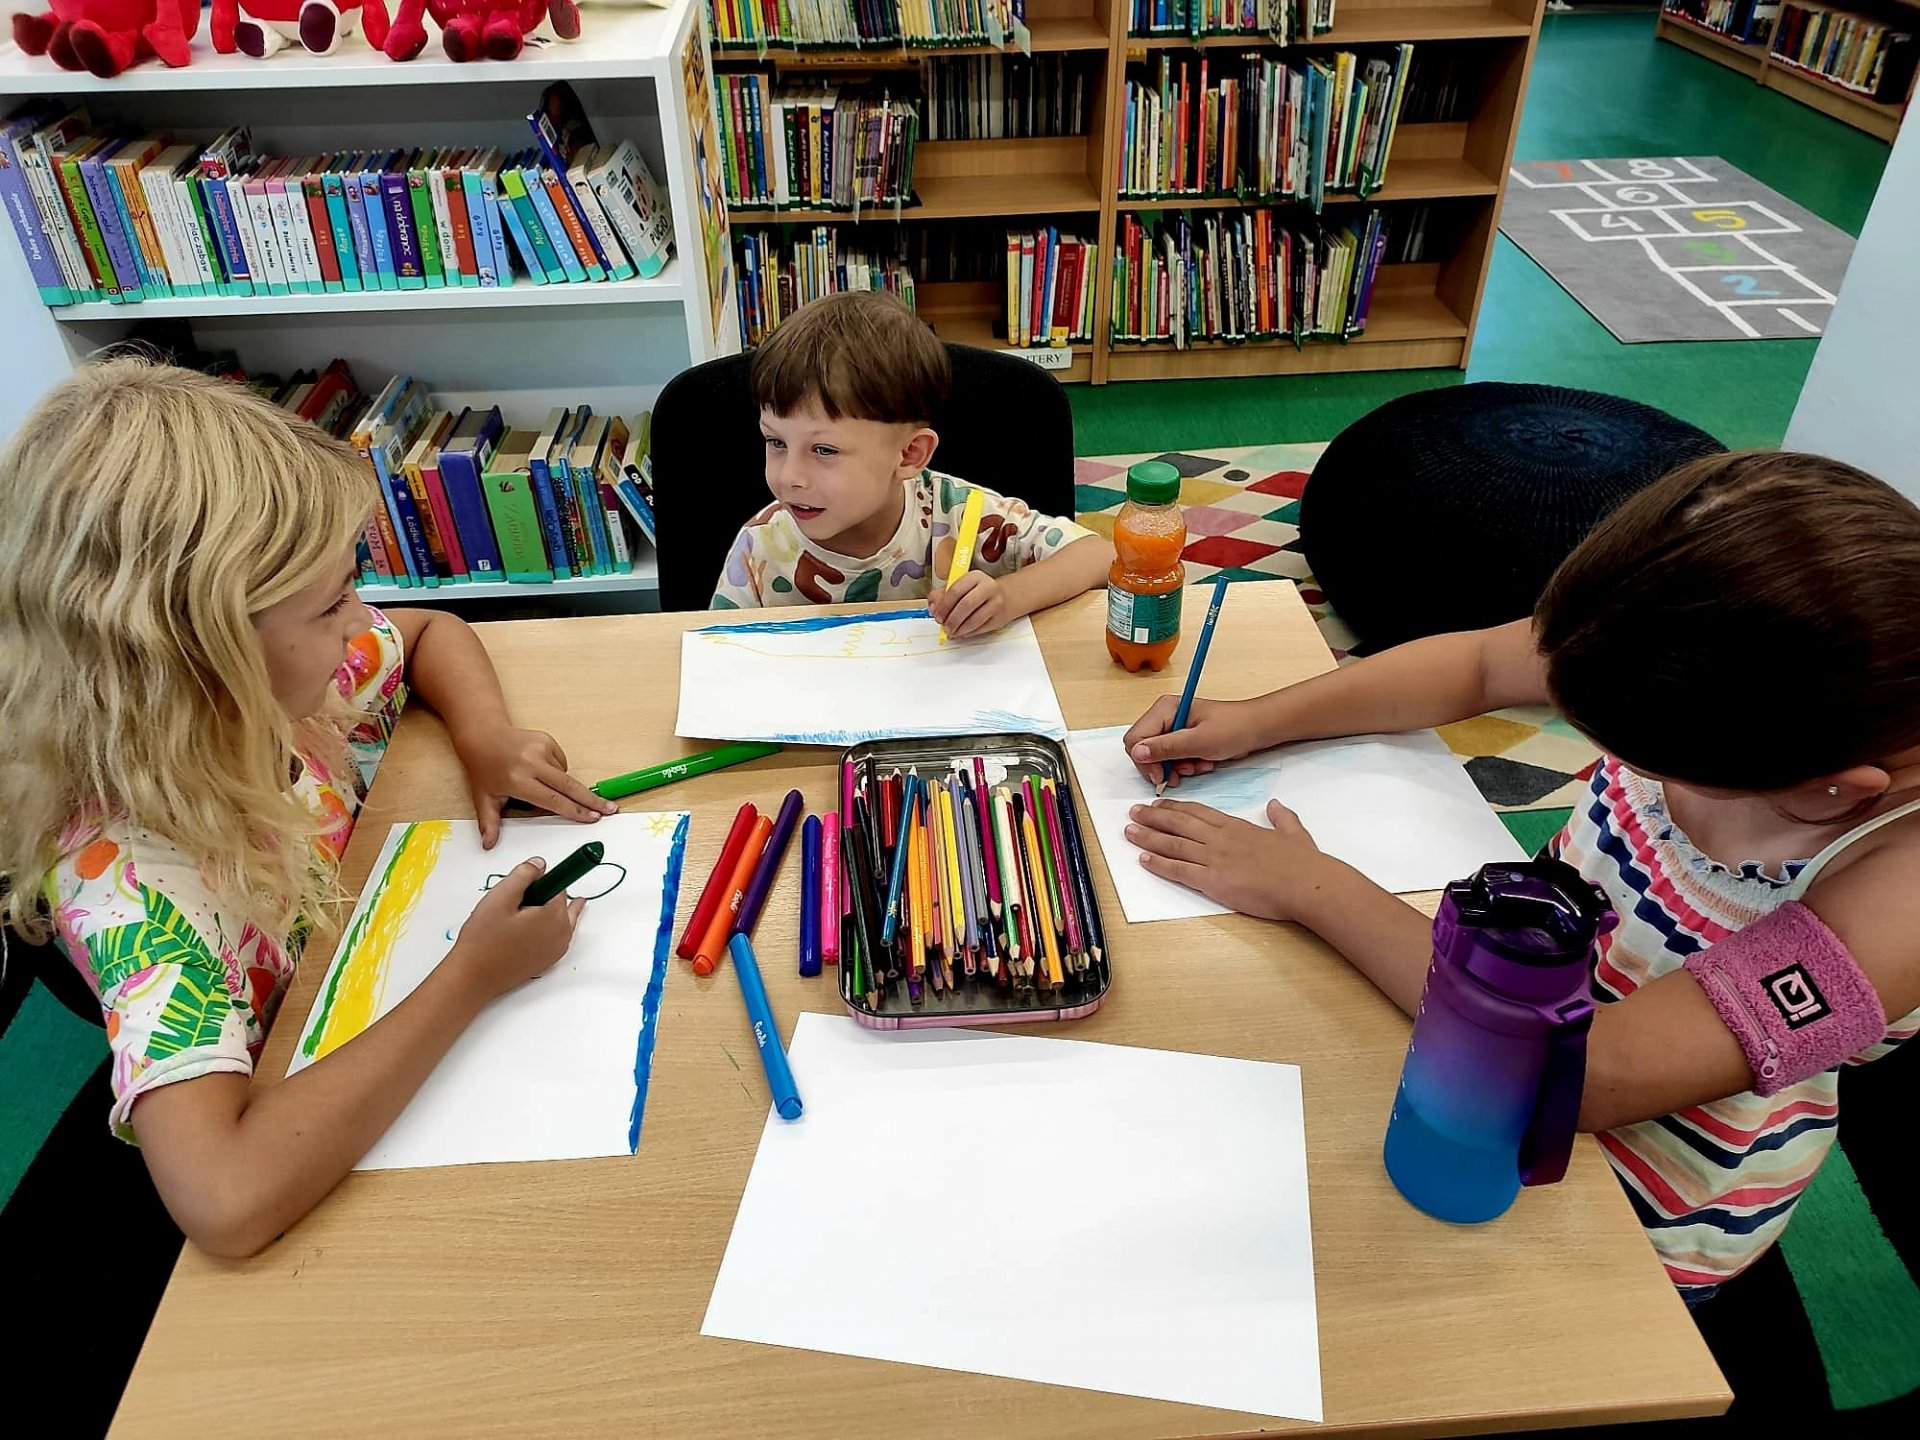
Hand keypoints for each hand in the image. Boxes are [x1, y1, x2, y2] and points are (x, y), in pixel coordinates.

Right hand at [448, 858, 584, 998]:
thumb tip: (540, 864)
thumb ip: (523, 874)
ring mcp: (558, 948)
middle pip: (560, 901)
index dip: (541, 879)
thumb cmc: (484, 940)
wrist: (474, 977)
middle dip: (541, 896)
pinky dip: (543, 927)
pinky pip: (554, 934)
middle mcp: (563, 932)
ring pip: (559, 918)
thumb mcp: (500, 896)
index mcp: (554, 914)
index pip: (558, 883)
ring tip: (518, 912)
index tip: (537, 875)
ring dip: (544, 911)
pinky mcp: (549, 959)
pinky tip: (525, 927)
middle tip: (514, 902)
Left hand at [451, 724, 615, 847]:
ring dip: (561, 785)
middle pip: (569, 786)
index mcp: (518, 780)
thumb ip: (489, 823)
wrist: (484, 736)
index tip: (592, 818)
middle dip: (591, 800)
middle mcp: (531, 763)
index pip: (552, 800)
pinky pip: (561, 762)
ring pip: (563, 775)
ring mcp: (541, 749)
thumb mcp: (483, 798)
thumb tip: (488, 846)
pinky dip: (556, 770)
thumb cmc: (484, 768)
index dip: (574, 811)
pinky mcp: (547, 741)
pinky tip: (540, 770)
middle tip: (610, 809)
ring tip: (538, 783)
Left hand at [929, 571, 1014, 639]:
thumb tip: (932, 607)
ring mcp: (996, 603)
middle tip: (944, 626)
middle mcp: (988, 587)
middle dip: (952, 619)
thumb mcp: (961, 586)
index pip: (956, 590)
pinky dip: (968, 633)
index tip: (937, 615)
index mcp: (975, 577)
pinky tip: (961, 633)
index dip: (944, 605)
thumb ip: (942, 594)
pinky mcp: (1000, 618)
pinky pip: (981, 628)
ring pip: (975, 619)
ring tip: (951, 632)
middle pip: (966, 605)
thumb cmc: (978, 592)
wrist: (1007, 596)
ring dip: (959, 629)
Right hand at [1122, 695, 1265, 787]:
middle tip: (1181, 774)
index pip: (1135, 739)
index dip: (1145, 761)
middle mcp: (1164, 716)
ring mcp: (1172, 727)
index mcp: (1164, 708)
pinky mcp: (1182, 738)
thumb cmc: (1234, 728)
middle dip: (1161, 766)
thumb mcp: (1199, 741)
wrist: (1258, 729)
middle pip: (1143, 749)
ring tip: (1197, 766)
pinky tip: (1201, 764)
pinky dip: (1184, 766)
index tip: (1162, 775)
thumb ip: (1166, 747)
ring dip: (1176, 767)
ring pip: (1157, 757)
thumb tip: (1137, 753)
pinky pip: (1171, 758)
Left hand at [1125, 798, 1333, 920]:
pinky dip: (1158, 865)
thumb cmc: (1303, 862)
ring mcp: (1215, 859)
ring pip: (1173, 844)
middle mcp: (1221, 839)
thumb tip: (1275, 805)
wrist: (1306, 883)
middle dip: (1153, 816)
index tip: (1160, 804)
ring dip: (1148, 837)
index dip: (1176, 807)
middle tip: (1133, 811)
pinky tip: (1142, 859)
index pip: (1199, 812)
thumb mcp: (1294, 831)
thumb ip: (1281, 817)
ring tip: (1129, 831)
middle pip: (1179, 823)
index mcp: (1237, 827)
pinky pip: (1178, 871)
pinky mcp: (1213, 881)